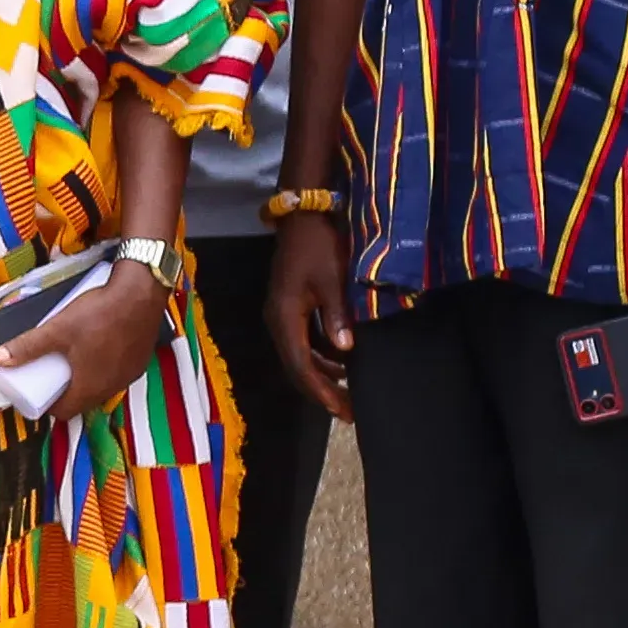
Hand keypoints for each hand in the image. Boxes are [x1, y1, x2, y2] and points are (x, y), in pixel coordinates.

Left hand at [0, 254, 171, 428]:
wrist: (140, 293)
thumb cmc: (100, 313)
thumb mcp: (57, 330)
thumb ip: (28, 346)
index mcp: (91, 387)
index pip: (64, 412)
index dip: (47, 405)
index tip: (36, 391)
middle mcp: (113, 387)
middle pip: (82, 401)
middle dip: (64, 392)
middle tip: (49, 374)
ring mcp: (129, 375)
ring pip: (100, 387)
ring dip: (84, 381)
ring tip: (69, 361)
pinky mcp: (139, 362)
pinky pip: (116, 374)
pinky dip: (102, 369)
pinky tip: (94, 351)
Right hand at [266, 211, 358, 420]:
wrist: (304, 216)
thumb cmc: (320, 246)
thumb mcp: (332, 281)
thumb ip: (337, 317)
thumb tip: (345, 352)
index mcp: (285, 318)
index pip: (301, 365)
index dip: (321, 391)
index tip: (343, 410)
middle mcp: (278, 321)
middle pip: (297, 367)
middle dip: (322, 391)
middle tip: (349, 412)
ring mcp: (282, 315)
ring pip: (300, 356)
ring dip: (323, 375)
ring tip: (348, 392)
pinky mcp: (291, 308)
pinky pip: (304, 342)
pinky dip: (322, 357)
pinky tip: (343, 362)